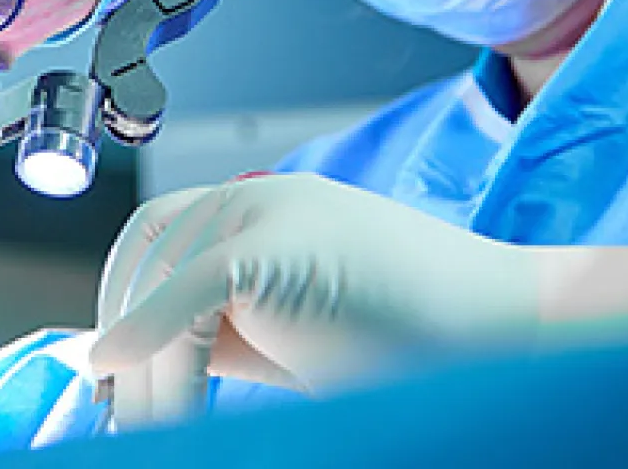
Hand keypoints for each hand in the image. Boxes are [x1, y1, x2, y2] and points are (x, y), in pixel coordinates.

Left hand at [91, 174, 627, 427]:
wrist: (516, 329)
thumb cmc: (419, 339)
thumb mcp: (293, 328)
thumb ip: (219, 329)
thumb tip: (129, 362)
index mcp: (267, 205)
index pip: (158, 233)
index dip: (123, 296)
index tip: (111, 367)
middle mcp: (261, 194)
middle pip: (147, 256)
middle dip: (125, 337)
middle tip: (122, 416)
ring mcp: (270, 211)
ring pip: (162, 286)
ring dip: (147, 371)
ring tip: (153, 433)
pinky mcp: (277, 244)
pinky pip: (185, 295)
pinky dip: (147, 341)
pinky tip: (129, 385)